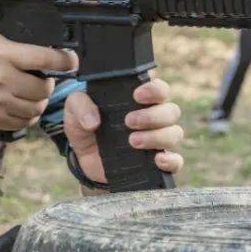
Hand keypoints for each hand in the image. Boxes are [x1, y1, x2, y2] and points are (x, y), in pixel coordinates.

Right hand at [0, 32, 77, 130]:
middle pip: (44, 88)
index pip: (43, 58)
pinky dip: (28, 115)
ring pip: (37, 108)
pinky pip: (25, 122)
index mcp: (3, 53)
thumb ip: (19, 45)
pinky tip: (22, 106)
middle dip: (49, 85)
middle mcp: (1, 78)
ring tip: (32, 95)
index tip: (72, 61)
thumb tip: (53, 50)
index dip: (64, 61)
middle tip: (44, 81)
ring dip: (40, 101)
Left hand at [63, 78, 183, 187]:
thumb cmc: (84, 125)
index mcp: (138, 99)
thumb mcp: (74, 110)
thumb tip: (92, 121)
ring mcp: (157, 140)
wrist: (82, 158)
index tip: (137, 95)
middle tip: (129, 121)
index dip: (154, 90)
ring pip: (174, 133)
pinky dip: (171, 160)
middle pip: (171, 111)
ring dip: (156, 136)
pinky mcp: (157, 163)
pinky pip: (176, 161)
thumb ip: (80, 105)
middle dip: (152, 116)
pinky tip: (157, 160)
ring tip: (132, 141)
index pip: (159, 88)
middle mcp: (153, 117)